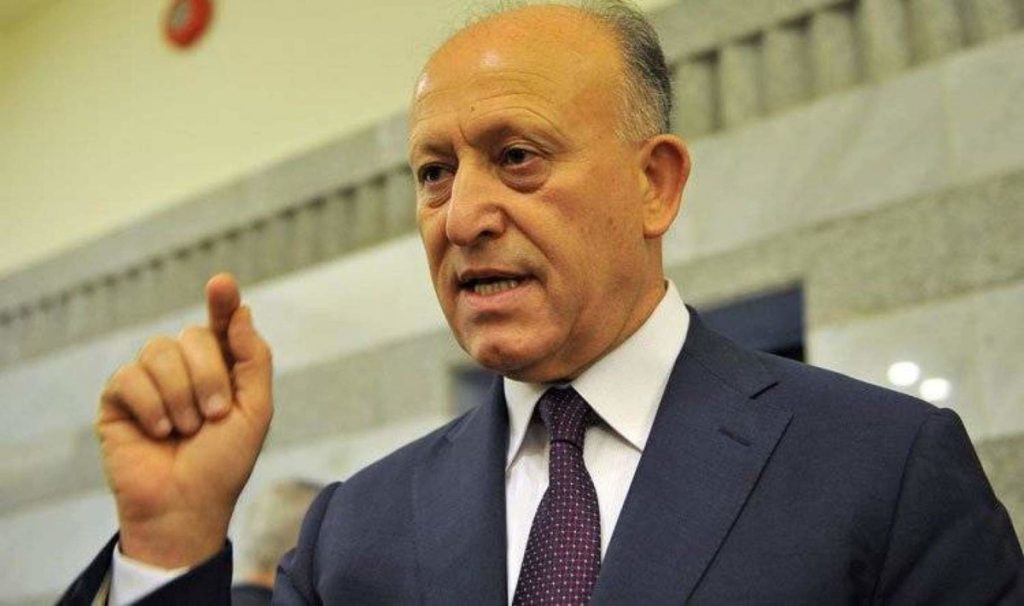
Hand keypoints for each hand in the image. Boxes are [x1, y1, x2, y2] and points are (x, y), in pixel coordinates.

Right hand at [95, 273, 272, 567]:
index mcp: (220, 367)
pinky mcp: (118, 398)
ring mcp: (149, 380)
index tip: (221, 283)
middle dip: (209, 377)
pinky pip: (129, 376)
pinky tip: (159, 432)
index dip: (222, 302)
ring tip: (186, 429)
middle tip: (213, 416)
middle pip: (192, 335)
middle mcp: (184, 367)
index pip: (220, 323)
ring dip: (180, 395)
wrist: (186, 506)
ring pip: (159, 350)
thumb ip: (252, 359)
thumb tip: (243, 311)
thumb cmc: (223, 462)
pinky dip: (151, 405)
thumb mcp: (255, 410)